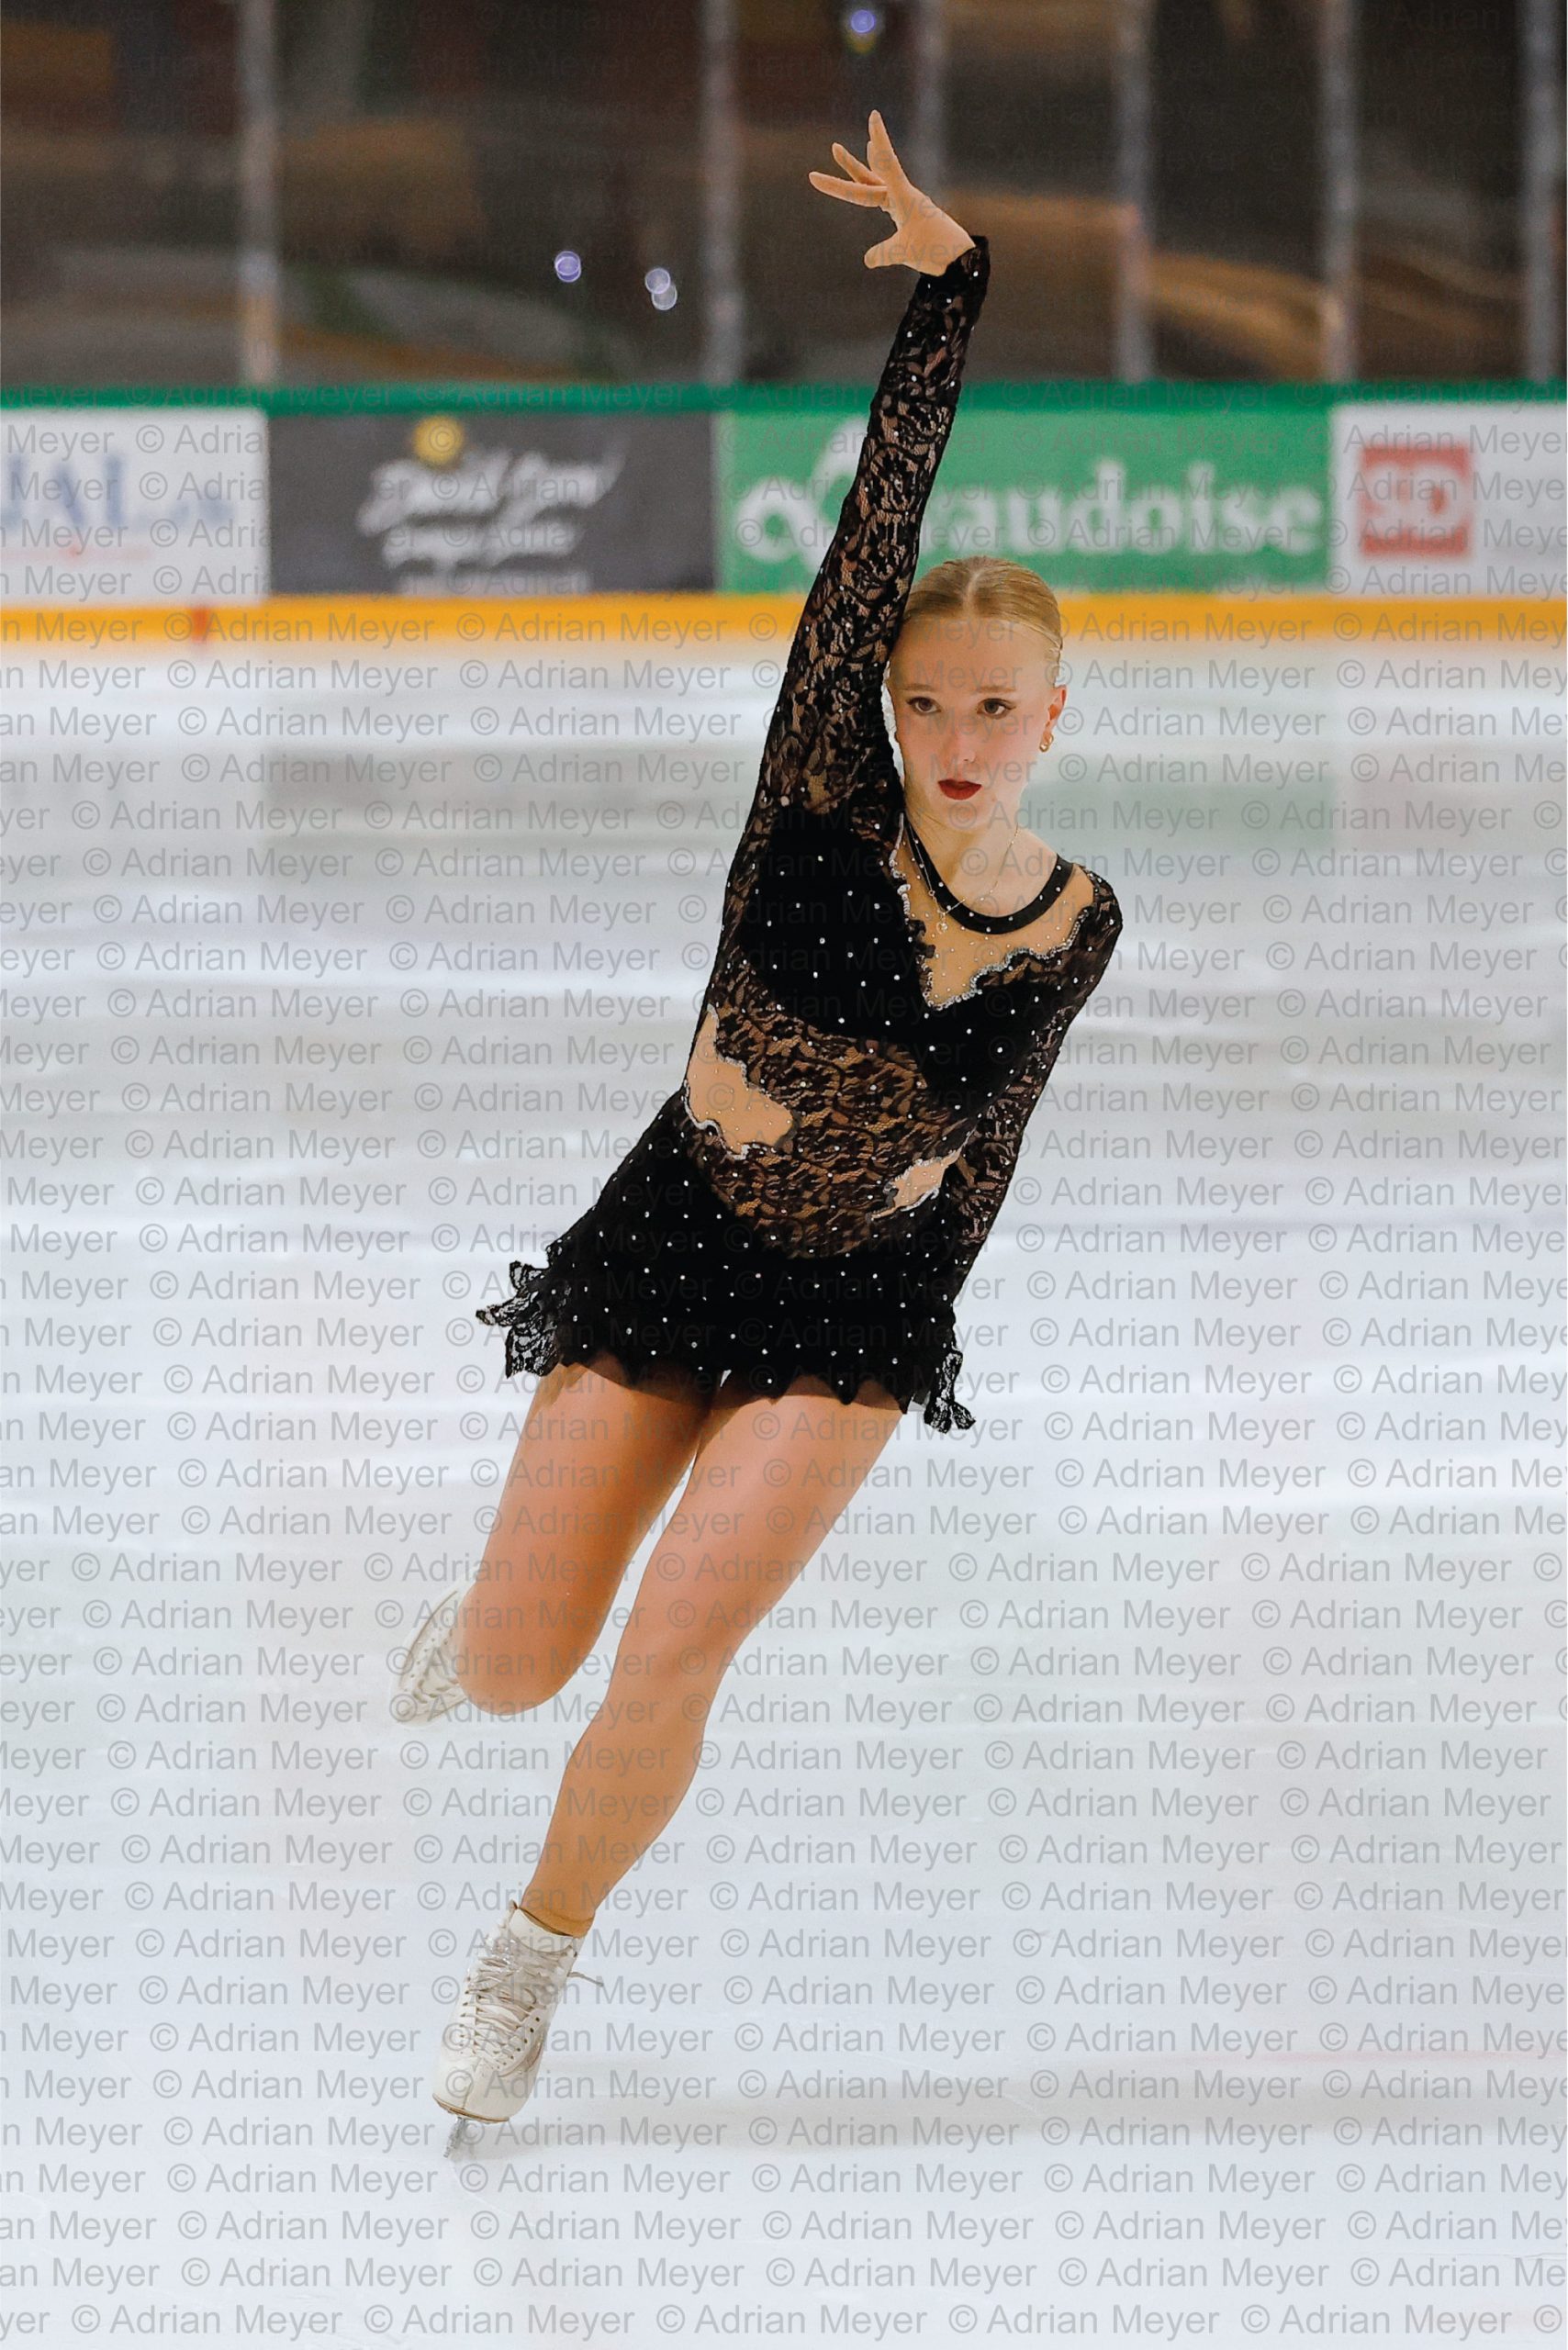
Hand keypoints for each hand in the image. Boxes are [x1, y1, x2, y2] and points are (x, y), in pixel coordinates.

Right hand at [808, 110, 973, 275]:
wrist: (958, 258)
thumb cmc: (934, 250)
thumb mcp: (904, 252)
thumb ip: (883, 254)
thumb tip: (868, 259)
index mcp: (903, 197)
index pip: (887, 163)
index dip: (879, 139)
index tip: (874, 115)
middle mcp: (903, 195)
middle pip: (869, 179)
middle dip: (849, 166)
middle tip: (833, 147)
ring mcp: (904, 203)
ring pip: (874, 184)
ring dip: (859, 169)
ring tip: (841, 151)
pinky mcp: (906, 214)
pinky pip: (884, 196)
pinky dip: (876, 183)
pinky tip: (873, 178)